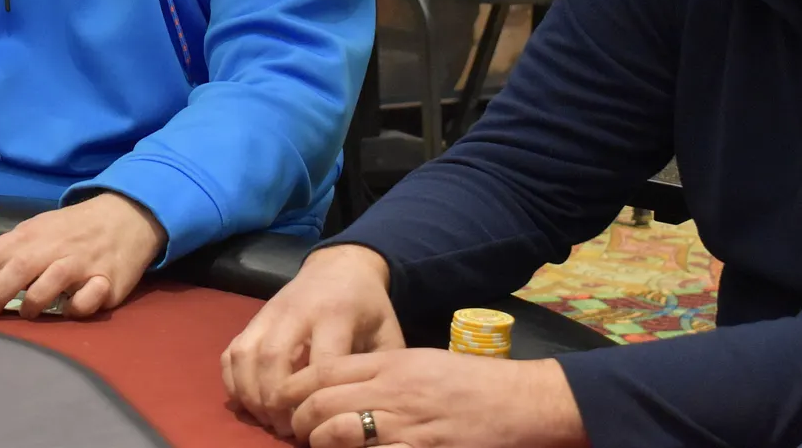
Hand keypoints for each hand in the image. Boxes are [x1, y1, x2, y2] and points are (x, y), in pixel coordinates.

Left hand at [0, 192, 165, 318]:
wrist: (126, 216)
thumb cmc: (72, 228)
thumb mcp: (38, 230)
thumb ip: (10, 251)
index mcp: (30, 235)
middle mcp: (53, 248)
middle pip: (16, 270)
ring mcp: (80, 264)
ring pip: (49, 286)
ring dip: (33, 304)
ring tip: (28, 312)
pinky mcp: (106, 281)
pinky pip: (86, 302)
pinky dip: (76, 308)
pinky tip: (73, 307)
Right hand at [222, 244, 402, 435]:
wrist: (340, 267)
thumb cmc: (367, 308)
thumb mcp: (387, 333)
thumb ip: (382, 370)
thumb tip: (374, 413)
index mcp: (336, 315)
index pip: (320, 364)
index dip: (316, 400)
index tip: (321, 424)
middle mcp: (297, 311)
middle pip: (274, 359)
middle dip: (277, 402)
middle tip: (288, 429)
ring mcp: (269, 313)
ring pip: (246, 356)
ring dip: (252, 395)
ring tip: (269, 419)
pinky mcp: (253, 318)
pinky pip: (232, 352)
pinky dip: (234, 381)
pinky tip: (250, 403)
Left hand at [286, 350, 588, 447]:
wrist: (520, 399)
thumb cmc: (469, 380)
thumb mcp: (420, 362)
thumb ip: (380, 371)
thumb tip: (338, 385)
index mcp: (391, 363)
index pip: (325, 371)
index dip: (295, 387)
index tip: (282, 400)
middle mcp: (393, 390)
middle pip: (325, 401)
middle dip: (300, 419)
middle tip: (294, 429)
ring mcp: (408, 423)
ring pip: (343, 431)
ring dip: (321, 441)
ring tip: (316, 445)